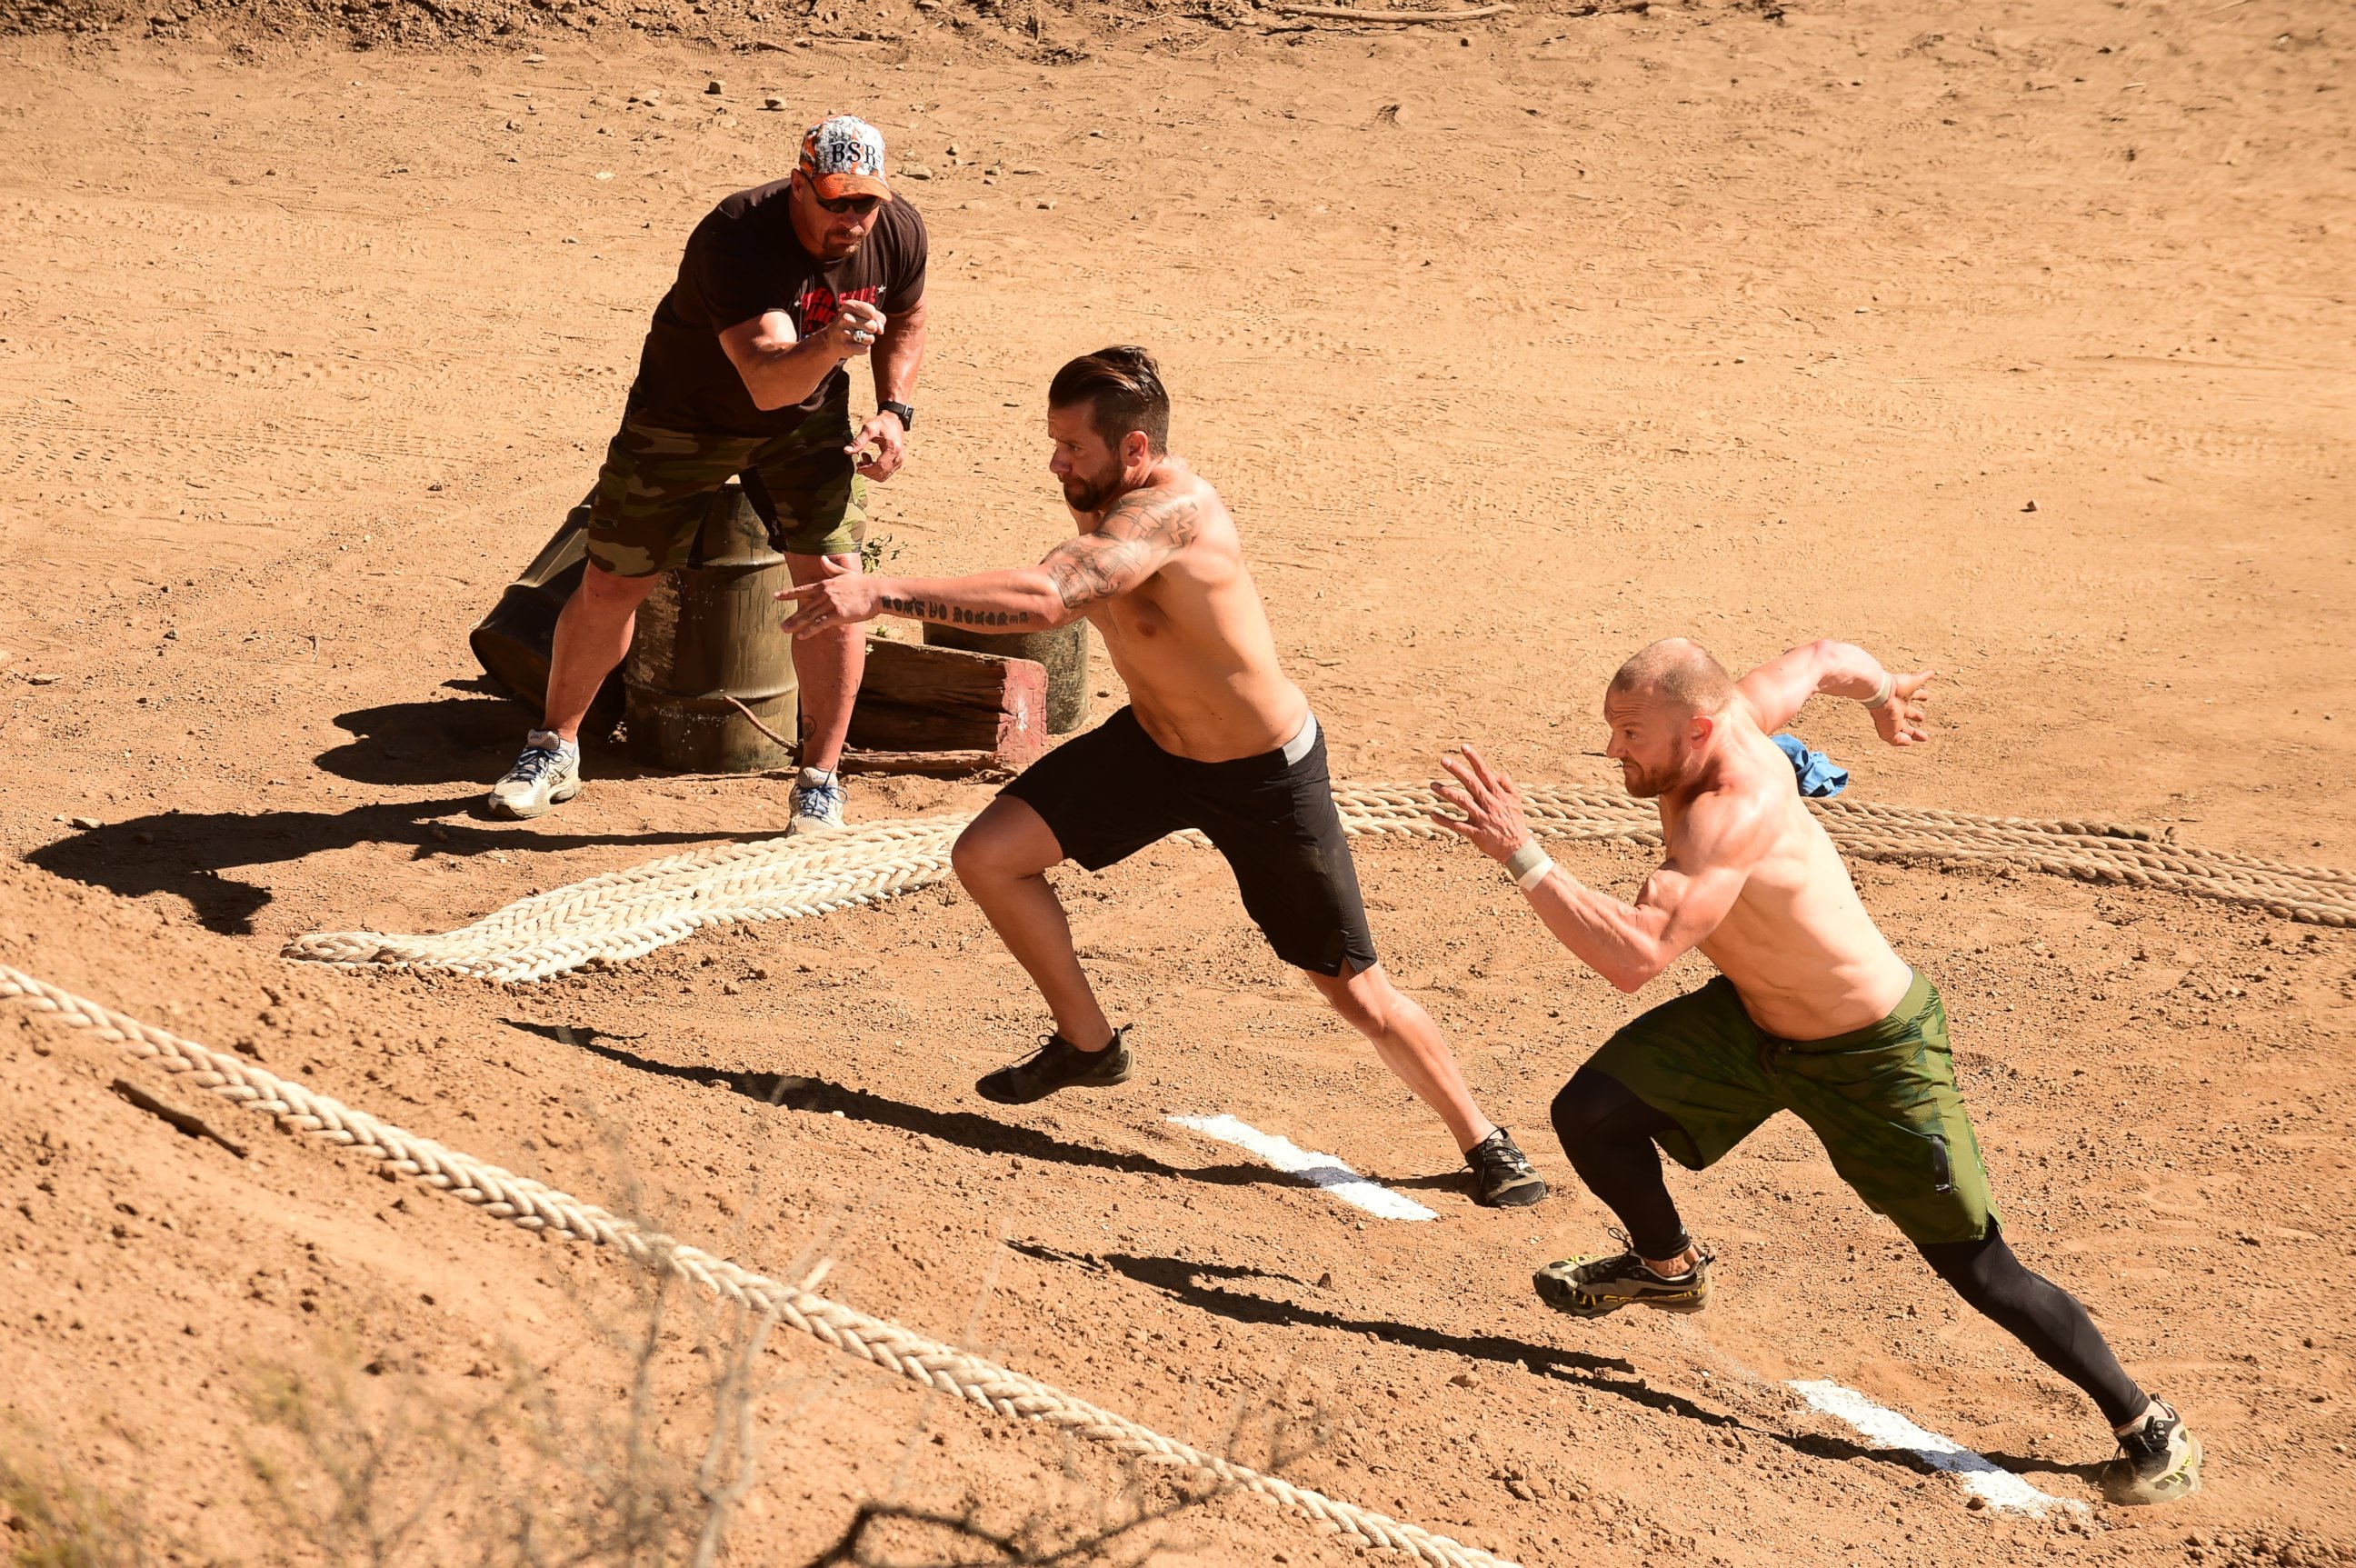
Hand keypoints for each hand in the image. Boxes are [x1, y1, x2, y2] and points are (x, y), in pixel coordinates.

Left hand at [775, 556, 878, 638]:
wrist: (877, 592)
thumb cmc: (863, 584)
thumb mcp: (845, 573)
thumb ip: (830, 568)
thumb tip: (822, 558)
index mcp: (825, 584)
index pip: (803, 590)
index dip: (788, 593)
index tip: (776, 596)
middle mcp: (825, 593)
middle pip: (804, 606)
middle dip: (792, 617)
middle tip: (781, 626)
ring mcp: (830, 603)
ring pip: (810, 616)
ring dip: (797, 624)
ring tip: (786, 630)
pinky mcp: (838, 614)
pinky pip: (820, 623)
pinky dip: (810, 630)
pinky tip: (802, 635)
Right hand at [818, 299, 885, 359]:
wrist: (832, 339)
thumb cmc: (853, 324)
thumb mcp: (864, 314)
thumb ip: (878, 318)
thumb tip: (880, 331)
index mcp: (849, 305)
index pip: (872, 312)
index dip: (872, 318)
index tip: (864, 318)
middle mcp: (845, 317)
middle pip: (873, 326)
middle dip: (870, 330)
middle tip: (860, 329)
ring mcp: (843, 332)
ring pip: (870, 339)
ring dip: (867, 340)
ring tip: (857, 337)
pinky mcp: (845, 346)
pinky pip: (865, 349)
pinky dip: (863, 349)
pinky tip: (854, 345)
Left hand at [846, 406, 907, 481]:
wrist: (894, 420)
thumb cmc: (882, 423)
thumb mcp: (869, 429)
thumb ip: (858, 441)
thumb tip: (847, 451)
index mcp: (893, 448)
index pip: (880, 467)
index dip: (868, 470)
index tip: (858, 467)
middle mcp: (899, 456)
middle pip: (882, 474)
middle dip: (868, 472)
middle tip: (859, 462)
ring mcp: (899, 460)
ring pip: (884, 476)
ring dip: (872, 472)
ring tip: (865, 459)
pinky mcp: (898, 462)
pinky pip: (886, 473)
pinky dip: (877, 471)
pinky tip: (872, 461)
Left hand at [1428, 744, 1536, 862]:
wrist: (1517, 848)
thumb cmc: (1515, 822)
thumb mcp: (1516, 801)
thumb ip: (1507, 785)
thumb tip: (1497, 773)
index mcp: (1498, 795)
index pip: (1485, 773)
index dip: (1474, 759)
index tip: (1463, 747)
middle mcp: (1489, 804)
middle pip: (1471, 783)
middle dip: (1457, 771)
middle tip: (1443, 760)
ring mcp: (1482, 818)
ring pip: (1463, 802)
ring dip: (1447, 793)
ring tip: (1432, 785)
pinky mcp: (1476, 833)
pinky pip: (1457, 826)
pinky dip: (1444, 820)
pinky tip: (1432, 814)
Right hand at [1872, 669, 1934, 747]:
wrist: (1880, 694)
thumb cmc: (1884, 714)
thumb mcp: (1889, 733)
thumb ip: (1898, 740)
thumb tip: (1909, 742)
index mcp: (1895, 718)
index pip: (1906, 728)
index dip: (1915, 734)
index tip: (1925, 738)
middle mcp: (1899, 705)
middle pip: (1910, 712)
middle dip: (1916, 715)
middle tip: (1922, 718)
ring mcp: (1905, 693)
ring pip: (1915, 695)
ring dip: (1920, 695)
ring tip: (1926, 696)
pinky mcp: (1910, 682)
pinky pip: (1921, 678)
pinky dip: (1926, 675)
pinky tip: (1932, 673)